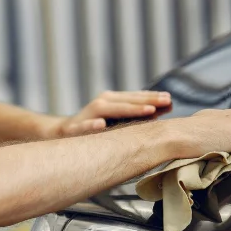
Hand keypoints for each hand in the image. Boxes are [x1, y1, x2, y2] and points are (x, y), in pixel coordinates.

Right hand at [53, 91, 171, 136]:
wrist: (60, 133)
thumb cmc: (95, 127)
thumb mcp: (117, 119)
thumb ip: (139, 113)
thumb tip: (168, 106)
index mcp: (112, 100)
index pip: (135, 97)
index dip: (152, 97)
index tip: (170, 98)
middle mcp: (101, 103)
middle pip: (126, 101)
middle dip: (147, 101)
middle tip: (166, 101)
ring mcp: (87, 115)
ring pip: (109, 109)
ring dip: (129, 109)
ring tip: (148, 111)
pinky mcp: (73, 128)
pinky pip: (83, 126)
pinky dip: (91, 125)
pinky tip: (101, 125)